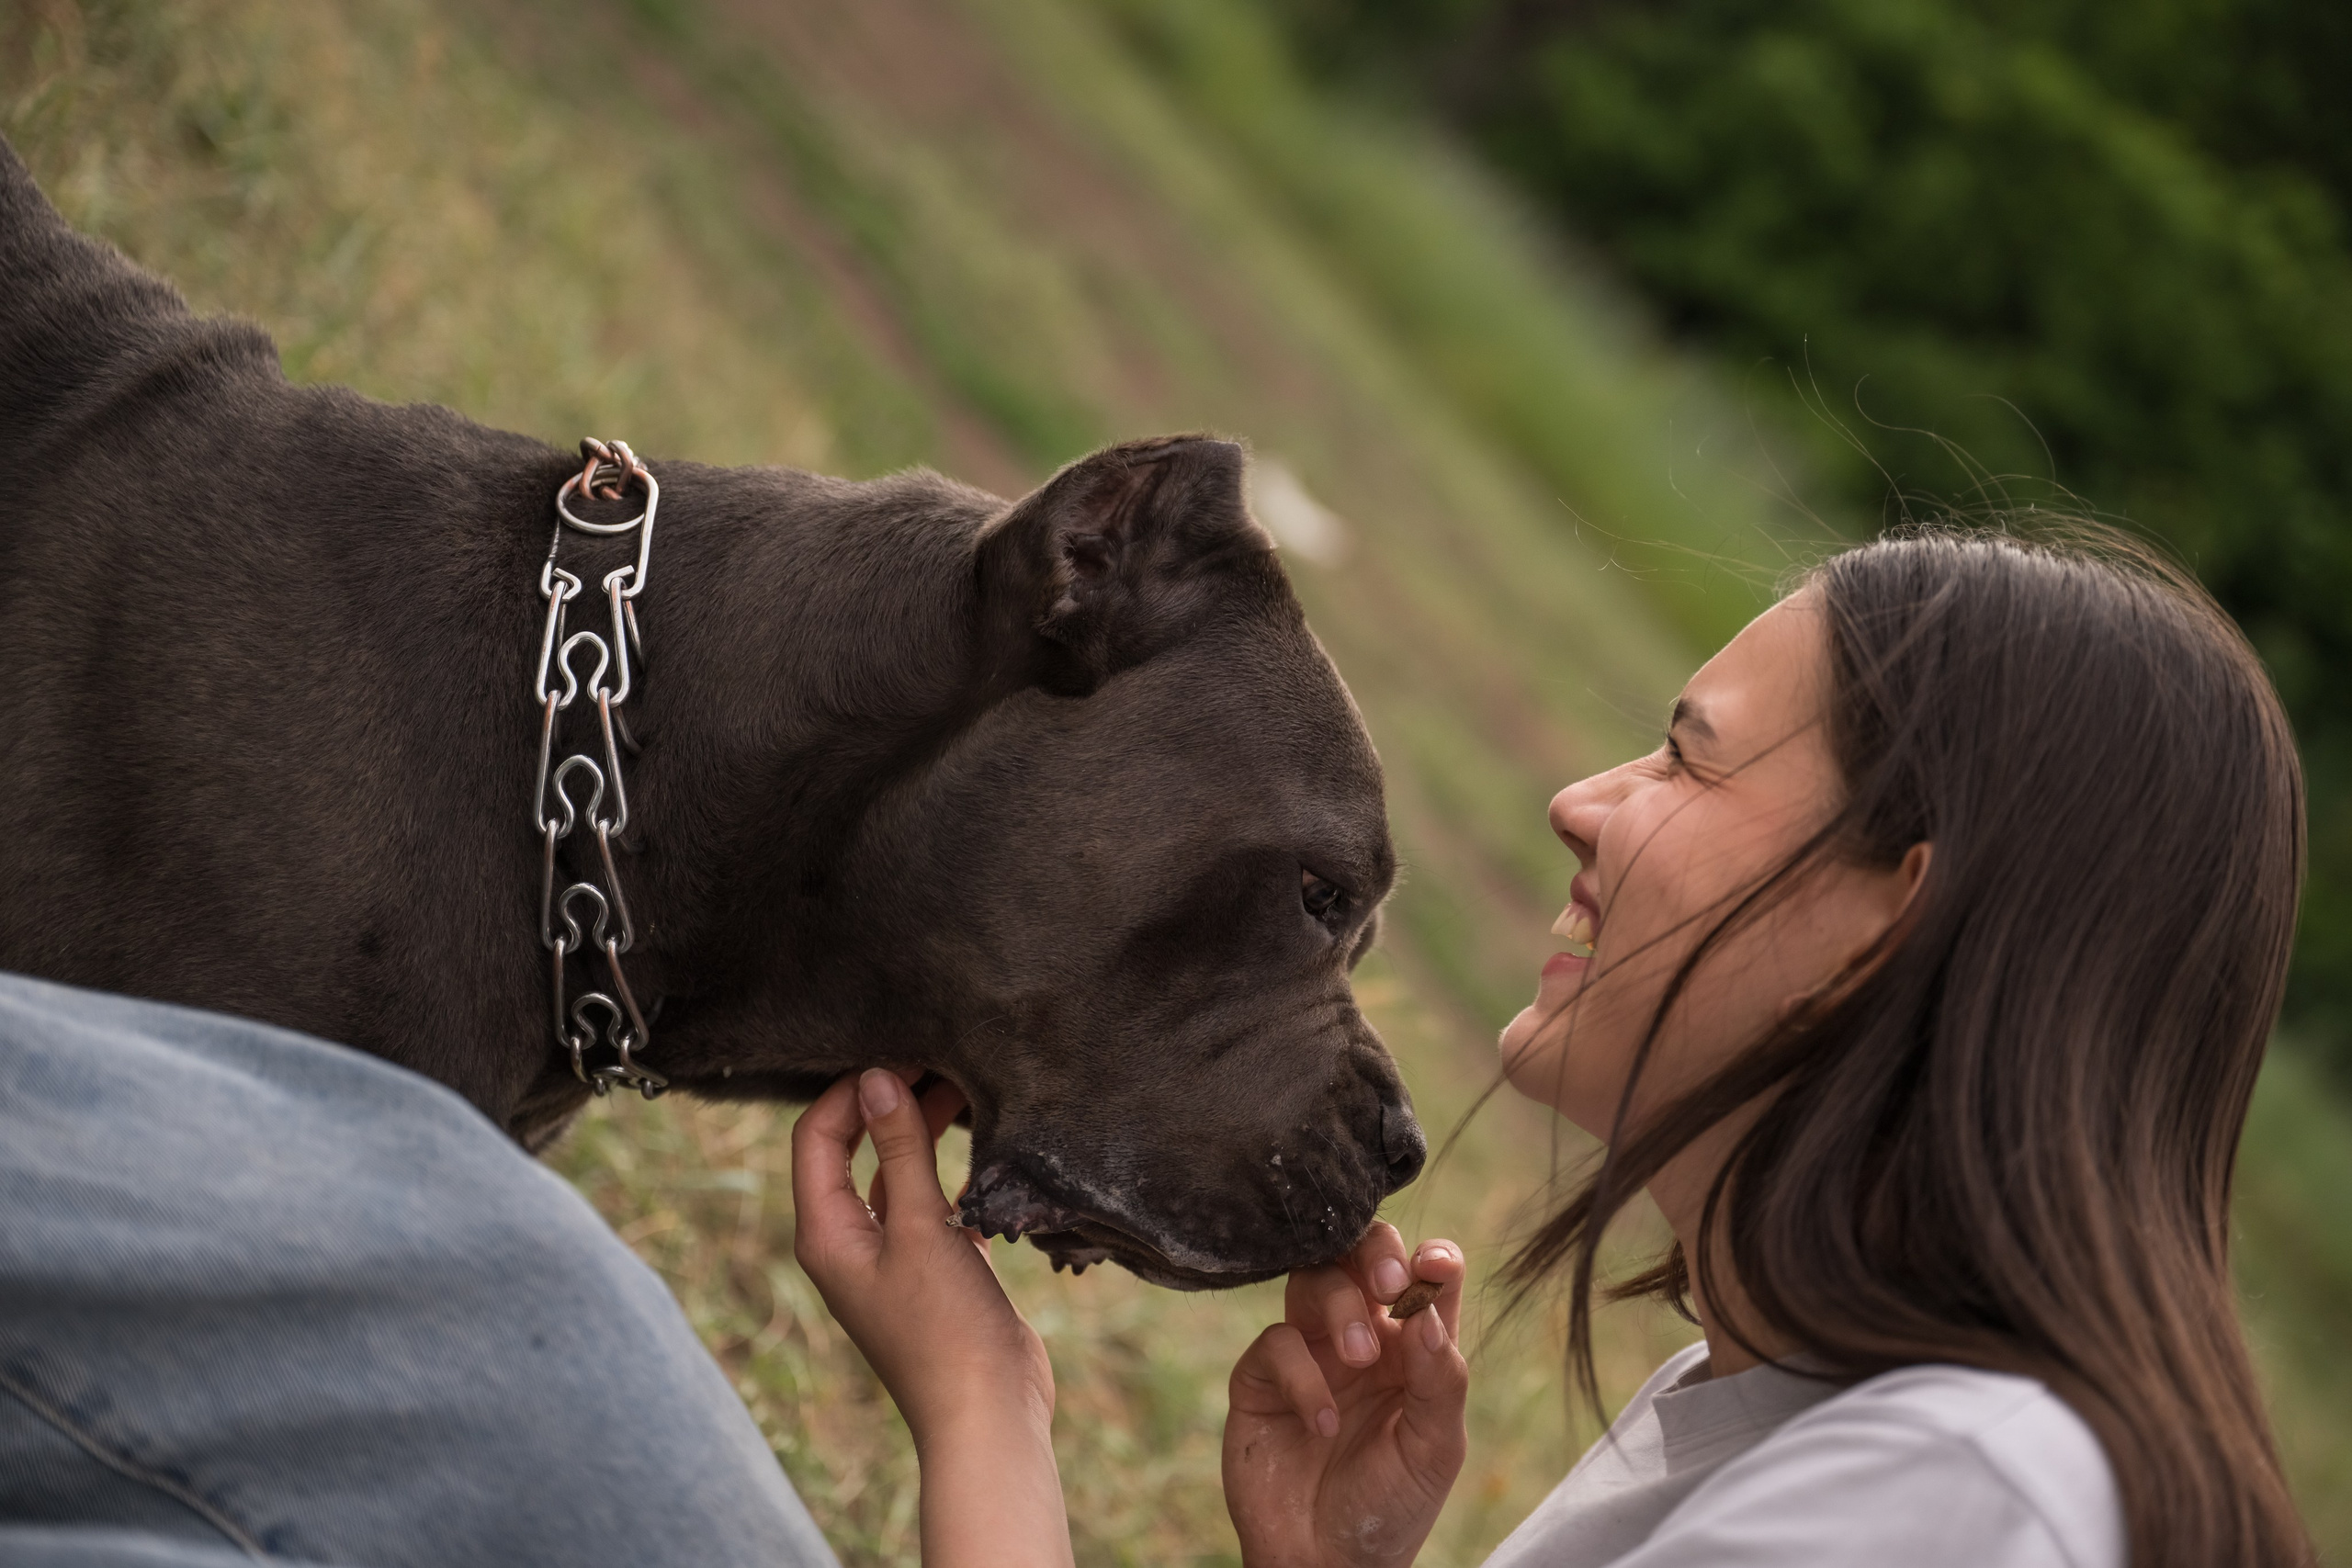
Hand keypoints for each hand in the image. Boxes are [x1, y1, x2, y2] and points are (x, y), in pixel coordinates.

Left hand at [789, 1068, 1052, 1443]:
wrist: (987, 1414)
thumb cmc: (945, 1329)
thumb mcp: (920, 1227)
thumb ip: (900, 1149)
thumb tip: (876, 1078)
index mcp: (824, 1234)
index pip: (815, 1136)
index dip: (852, 1089)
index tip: (902, 1056)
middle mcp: (848, 1243)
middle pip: (853, 1148)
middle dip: (890, 1102)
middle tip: (940, 1062)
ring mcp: (891, 1256)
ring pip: (897, 1173)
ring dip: (924, 1133)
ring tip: (968, 1091)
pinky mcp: (934, 1268)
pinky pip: (931, 1202)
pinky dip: (952, 1173)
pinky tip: (987, 1152)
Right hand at [1223, 1225, 1468, 1567]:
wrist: (1326, 1562)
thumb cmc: (1391, 1504)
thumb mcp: (1435, 1447)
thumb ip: (1441, 1378)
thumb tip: (1426, 1311)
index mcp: (1413, 1346)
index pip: (1426, 1275)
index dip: (1432, 1257)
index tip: (1433, 1267)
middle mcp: (1362, 1336)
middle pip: (1362, 1254)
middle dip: (1375, 1254)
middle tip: (1388, 1286)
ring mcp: (1309, 1351)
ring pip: (1314, 1279)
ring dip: (1340, 1306)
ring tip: (1360, 1358)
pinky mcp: (1261, 1378)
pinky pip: (1277, 1342)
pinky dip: (1303, 1376)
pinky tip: (1323, 1423)